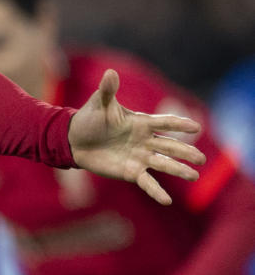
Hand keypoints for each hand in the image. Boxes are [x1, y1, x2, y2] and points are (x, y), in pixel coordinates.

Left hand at [68, 69, 203, 205]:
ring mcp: (139, 157)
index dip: (179, 124)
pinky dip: (156, 192)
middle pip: (170, 146)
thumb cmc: (90, 118)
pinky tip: (167, 201)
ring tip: (194, 176)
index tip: (197, 127)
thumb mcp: (100, 104)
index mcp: (141, 123)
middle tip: (201, 159)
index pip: (164, 123)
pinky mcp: (130, 171)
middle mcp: (145, 141)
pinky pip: (147, 182)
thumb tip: (110, 73)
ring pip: (163, 164)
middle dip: (185, 152)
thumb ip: (108, 90)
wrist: (74, 139)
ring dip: (178, 170)